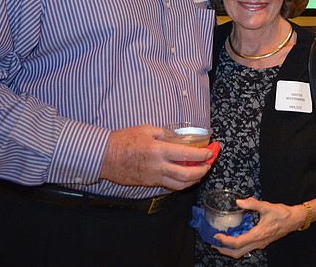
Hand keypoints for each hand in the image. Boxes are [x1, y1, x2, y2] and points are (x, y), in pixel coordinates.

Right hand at [99, 124, 213, 189]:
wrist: (104, 157)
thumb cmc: (124, 140)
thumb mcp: (147, 130)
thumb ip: (166, 134)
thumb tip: (180, 138)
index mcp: (158, 150)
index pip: (186, 155)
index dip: (202, 155)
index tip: (210, 152)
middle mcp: (158, 167)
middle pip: (187, 174)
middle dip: (202, 170)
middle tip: (209, 164)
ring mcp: (153, 177)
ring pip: (179, 185)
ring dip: (194, 180)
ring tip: (201, 172)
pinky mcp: (149, 183)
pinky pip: (169, 185)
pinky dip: (181, 182)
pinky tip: (185, 176)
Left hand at [212, 198, 305, 258]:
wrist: (295, 219)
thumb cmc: (282, 214)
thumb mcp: (267, 206)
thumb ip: (252, 204)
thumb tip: (239, 202)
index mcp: (258, 234)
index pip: (237, 242)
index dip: (225, 240)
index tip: (217, 235)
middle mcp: (258, 242)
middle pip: (237, 253)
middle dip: (224, 250)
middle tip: (215, 243)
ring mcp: (260, 244)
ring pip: (242, 252)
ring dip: (230, 249)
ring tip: (222, 242)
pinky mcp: (262, 242)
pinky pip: (247, 248)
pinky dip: (238, 246)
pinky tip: (235, 237)